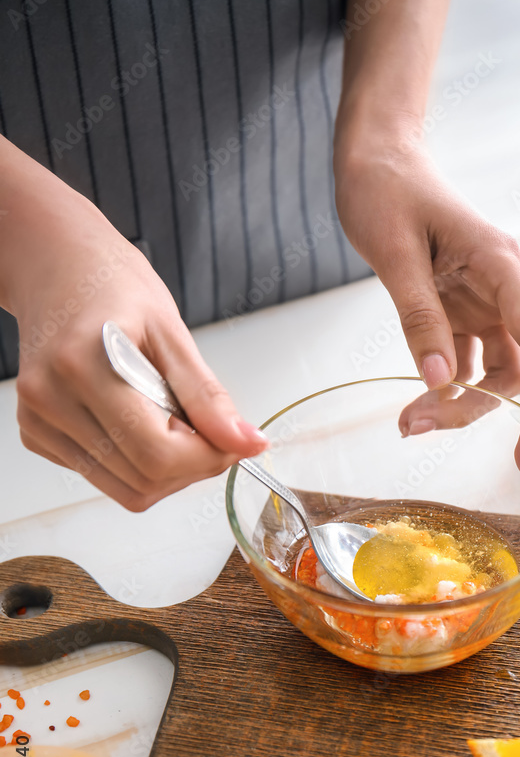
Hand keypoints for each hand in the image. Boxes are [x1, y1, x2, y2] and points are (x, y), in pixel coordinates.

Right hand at [9, 179, 266, 510]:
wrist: (57, 267)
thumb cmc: (112, 286)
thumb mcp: (172, 332)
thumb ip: (207, 396)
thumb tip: (246, 443)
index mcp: (85, 365)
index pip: (158, 454)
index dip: (207, 459)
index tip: (230, 441)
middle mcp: (51, 398)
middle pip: (144, 481)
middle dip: (191, 466)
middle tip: (205, 428)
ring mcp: (39, 421)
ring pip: (126, 489)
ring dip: (166, 469)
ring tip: (170, 418)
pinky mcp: (36, 434)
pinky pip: (103, 476)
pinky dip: (135, 462)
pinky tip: (138, 419)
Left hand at [334, 140, 519, 475]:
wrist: (375, 160)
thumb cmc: (384, 190)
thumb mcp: (393, 253)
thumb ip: (418, 317)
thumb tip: (440, 383)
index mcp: (500, 264)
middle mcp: (505, 285)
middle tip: (519, 465)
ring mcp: (487, 299)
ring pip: (505, 367)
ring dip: (474, 405)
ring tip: (415, 425)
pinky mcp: (464, 308)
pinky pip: (473, 358)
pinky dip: (454, 387)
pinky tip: (421, 403)